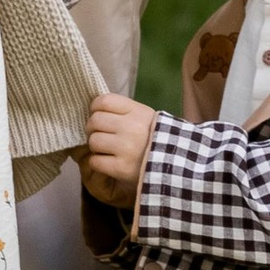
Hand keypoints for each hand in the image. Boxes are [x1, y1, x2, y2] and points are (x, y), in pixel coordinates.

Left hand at [81, 92, 159, 214]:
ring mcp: (126, 148)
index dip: (96, 108)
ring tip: (107, 149)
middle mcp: (131, 127)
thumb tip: (94, 111)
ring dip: (96, 147)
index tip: (100, 115)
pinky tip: (108, 162)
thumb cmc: (156, 138)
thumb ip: (123, 111)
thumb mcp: (145, 117)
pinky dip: (98, 162)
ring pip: (93, 141)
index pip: (103, 101)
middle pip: (94, 121)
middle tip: (102, 135)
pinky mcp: (121, 168)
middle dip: (93, 129)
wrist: (176, 165)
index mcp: (137, 111)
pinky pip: (95, 161)